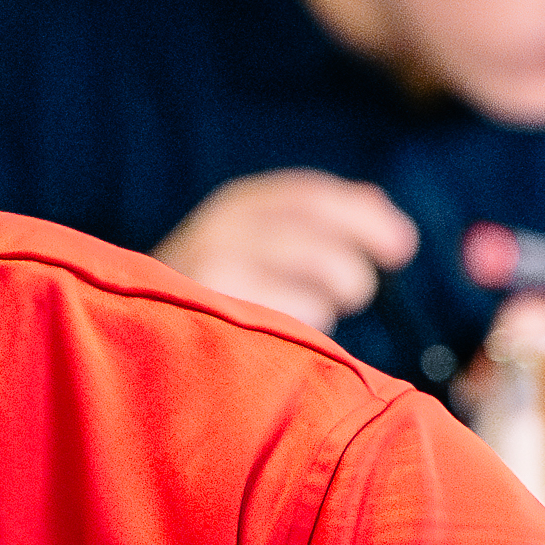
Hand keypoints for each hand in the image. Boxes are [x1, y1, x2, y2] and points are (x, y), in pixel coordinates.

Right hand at [154, 171, 420, 334]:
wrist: (141, 349)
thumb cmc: (218, 301)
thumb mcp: (260, 247)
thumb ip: (314, 227)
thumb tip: (382, 212)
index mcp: (237, 205)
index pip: (309, 196)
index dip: (363, 216)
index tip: (403, 246)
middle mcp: (221, 227)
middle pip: (315, 228)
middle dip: (351, 261)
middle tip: (360, 293)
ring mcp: (216, 268)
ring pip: (315, 270)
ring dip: (331, 297)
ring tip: (315, 315)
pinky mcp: (220, 314)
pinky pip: (296, 318)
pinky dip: (306, 328)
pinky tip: (288, 341)